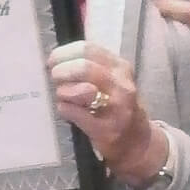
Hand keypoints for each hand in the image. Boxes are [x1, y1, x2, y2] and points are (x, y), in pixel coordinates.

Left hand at [48, 41, 166, 185]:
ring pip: (82, 89)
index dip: (64, 53)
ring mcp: (116, 107)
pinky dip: (65, 109)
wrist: (136, 140)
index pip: (87, 49)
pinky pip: (76, 113)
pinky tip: (66, 109)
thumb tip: (56, 58)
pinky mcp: (106, 129)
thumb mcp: (110, 79)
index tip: (53, 60)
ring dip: (63, 91)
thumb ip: (89, 67)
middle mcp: (121, 84)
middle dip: (62, 71)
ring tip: (62, 96)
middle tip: (54, 78)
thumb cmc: (116, 106)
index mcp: (119, 67)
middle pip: (84, 66)